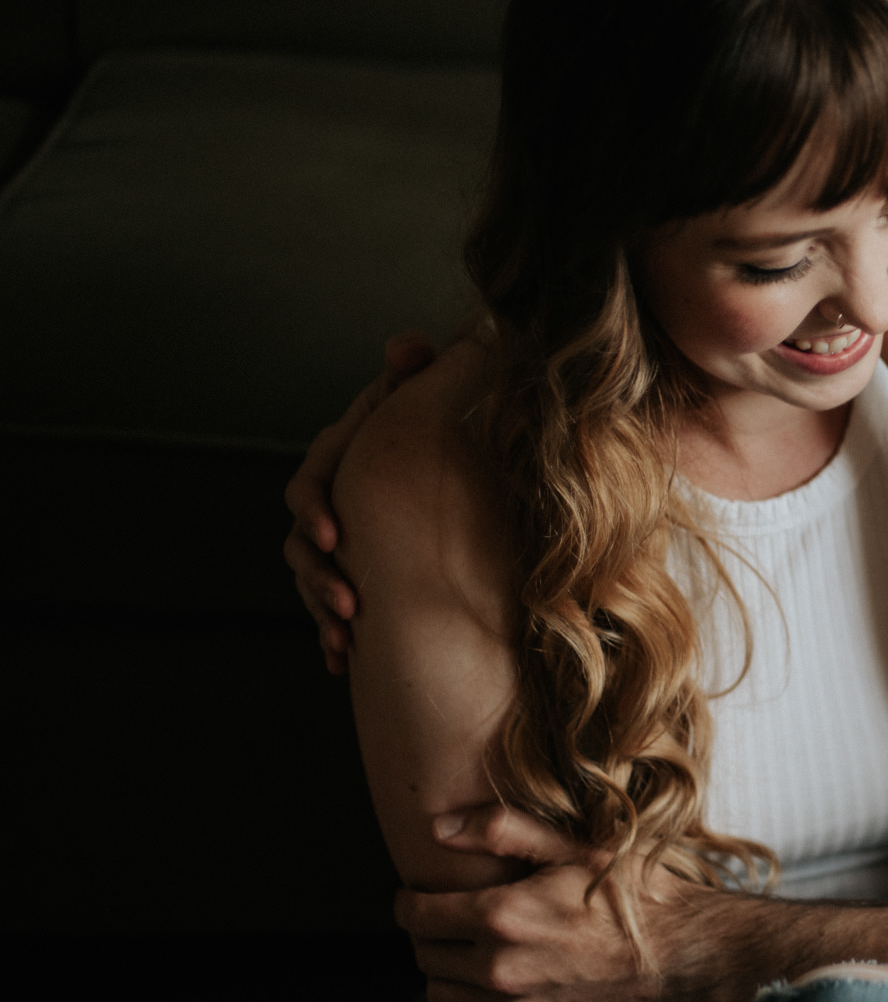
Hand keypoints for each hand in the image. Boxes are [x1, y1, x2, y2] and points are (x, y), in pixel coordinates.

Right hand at [282, 332, 436, 671]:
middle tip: (346, 599)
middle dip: (318, 570)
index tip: (335, 536)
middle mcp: (339, 495)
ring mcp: (340, 539)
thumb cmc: (450, 446)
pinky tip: (340, 659)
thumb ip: (416, 377)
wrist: (469, 517)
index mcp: (353, 456)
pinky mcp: (353, 574)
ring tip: (348, 629)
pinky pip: (327, 607)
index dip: (319, 504)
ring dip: (323, 603)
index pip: (318, 475)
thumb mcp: (429, 414)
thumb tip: (409, 343)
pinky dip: (330, 632)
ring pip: (311, 571)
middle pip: (304, 533)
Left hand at [399, 805, 676, 1001]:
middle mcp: (500, 969)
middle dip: (428, 936)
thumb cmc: (635, 894)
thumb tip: (438, 826)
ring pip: (438, 998)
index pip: (417, 915)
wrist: (685, 957)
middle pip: (425, 956)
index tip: (421, 896)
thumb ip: (503, 831)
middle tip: (449, 923)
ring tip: (465, 958)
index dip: (411, 902)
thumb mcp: (577, 847)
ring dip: (442, 976)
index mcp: (503, 914)